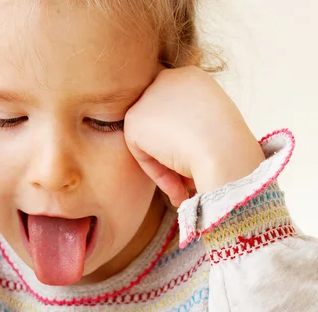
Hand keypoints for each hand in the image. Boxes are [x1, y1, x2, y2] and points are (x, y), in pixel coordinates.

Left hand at [124, 66, 265, 206]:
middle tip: (189, 175)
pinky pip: (139, 151)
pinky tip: (175, 179)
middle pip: (161, 123)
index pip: (178, 111)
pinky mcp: (133, 118)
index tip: (198, 158)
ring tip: (186, 183)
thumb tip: (178, 144)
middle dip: (171, 150)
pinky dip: (155, 170)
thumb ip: (194, 125)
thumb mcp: (215, 124)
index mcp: (191, 77)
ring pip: (150, 139)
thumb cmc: (228, 145)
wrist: (223, 152)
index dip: (186, 139)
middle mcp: (168, 78)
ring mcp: (148, 97)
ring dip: (165, 163)